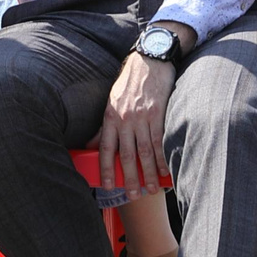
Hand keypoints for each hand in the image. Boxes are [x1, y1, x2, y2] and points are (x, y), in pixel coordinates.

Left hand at [99, 52, 175, 194]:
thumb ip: (104, 125)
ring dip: (147, 173)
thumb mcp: (110, 101)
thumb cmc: (129, 83)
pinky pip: (159, 140)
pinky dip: (162, 158)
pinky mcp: (158, 113)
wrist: (149, 61)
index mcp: (110, 117)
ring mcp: (142, 117)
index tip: (106, 185)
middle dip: (129, 177)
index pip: (106, 148)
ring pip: (144, 151)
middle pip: (126, 154)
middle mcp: (125, 119)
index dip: (105, 169)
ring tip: (149, 189)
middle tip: (132, 195)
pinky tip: (164, 171)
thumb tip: (92, 144)